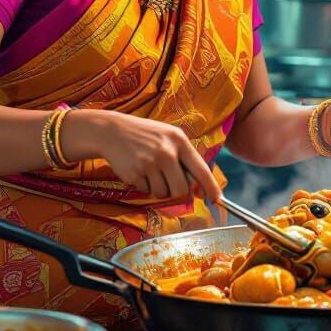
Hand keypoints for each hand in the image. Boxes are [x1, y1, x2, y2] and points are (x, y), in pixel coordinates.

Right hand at [65, 110, 220, 202]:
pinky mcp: (135, 173)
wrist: (112, 132)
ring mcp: (150, 163)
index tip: (217, 199)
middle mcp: (166, 152)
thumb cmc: (145, 135)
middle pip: (182, 189)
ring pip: (163, 193)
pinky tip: (138, 170)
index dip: (211, 186)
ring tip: (151, 172)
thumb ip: (184, 158)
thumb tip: (198, 187)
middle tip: (169, 183)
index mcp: (179, 140)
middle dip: (177, 192)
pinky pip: (147, 191)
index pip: (201, 168)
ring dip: (159, 189)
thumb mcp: (168, 137)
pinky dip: (144, 186)